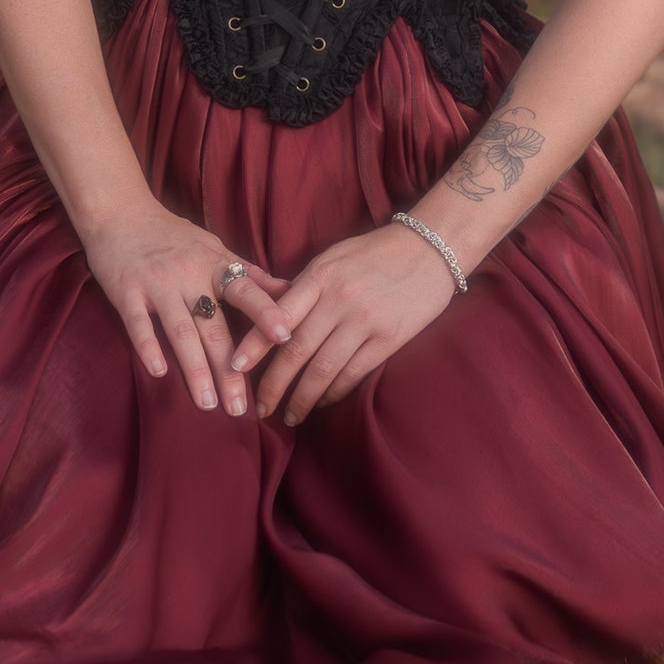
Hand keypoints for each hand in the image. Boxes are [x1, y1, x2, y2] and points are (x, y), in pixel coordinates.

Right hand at [79, 201, 292, 416]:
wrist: (119, 212)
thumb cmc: (172, 235)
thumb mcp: (214, 248)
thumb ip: (248, 274)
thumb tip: (290, 291)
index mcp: (215, 264)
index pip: (246, 291)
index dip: (266, 313)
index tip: (287, 338)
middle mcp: (190, 274)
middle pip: (215, 327)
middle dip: (229, 369)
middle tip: (241, 408)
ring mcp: (157, 283)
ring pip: (181, 332)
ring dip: (195, 370)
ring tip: (208, 403)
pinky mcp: (126, 291)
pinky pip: (139, 323)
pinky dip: (149, 347)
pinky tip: (159, 373)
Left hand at [229, 221, 457, 425]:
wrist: (430, 249)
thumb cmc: (375, 253)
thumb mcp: (333, 258)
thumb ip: (304, 287)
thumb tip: (271, 317)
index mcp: (320, 276)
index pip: (278, 315)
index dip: (254, 344)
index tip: (234, 366)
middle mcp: (339, 300)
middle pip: (296, 351)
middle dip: (273, 384)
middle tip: (259, 407)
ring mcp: (365, 322)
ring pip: (323, 370)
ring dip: (302, 398)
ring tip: (289, 415)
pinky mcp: (389, 339)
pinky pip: (353, 374)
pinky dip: (334, 392)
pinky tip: (324, 401)